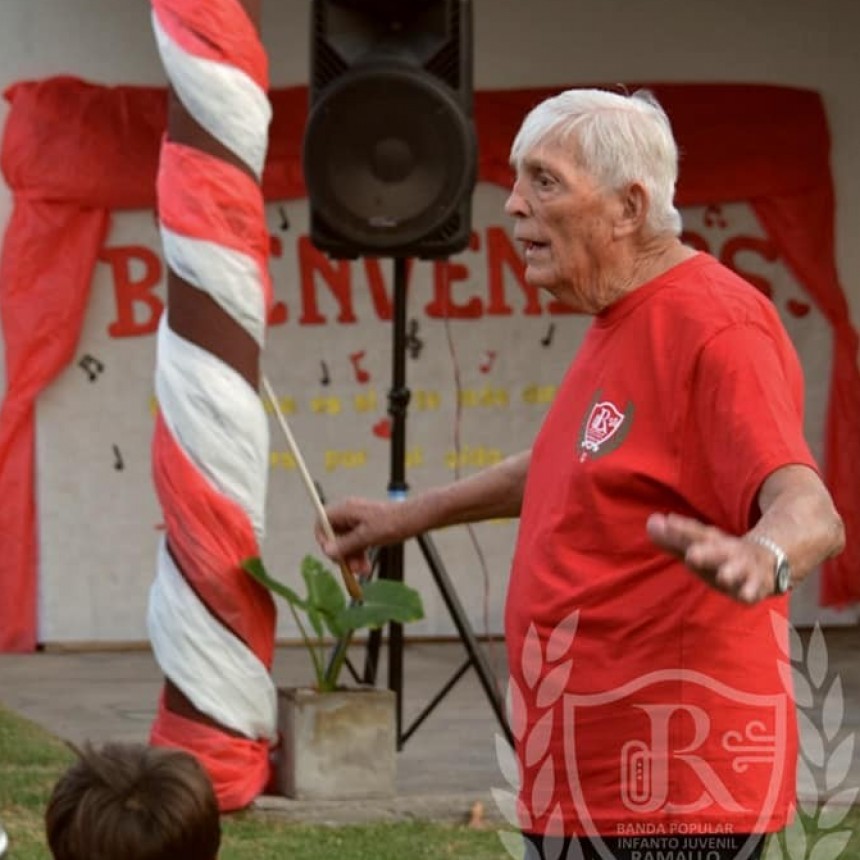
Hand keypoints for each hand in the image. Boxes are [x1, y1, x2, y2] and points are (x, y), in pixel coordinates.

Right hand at [315, 497, 405, 575]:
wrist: (415, 519)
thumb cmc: (393, 523)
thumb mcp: (367, 536)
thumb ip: (346, 544)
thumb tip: (327, 551)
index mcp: (346, 510)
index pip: (322, 522)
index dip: (323, 538)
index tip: (332, 554)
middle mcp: (350, 514)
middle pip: (334, 536)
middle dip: (342, 554)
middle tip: (351, 569)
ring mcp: (358, 522)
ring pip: (347, 543)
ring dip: (352, 559)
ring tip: (362, 572)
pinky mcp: (368, 529)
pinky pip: (357, 544)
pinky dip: (360, 556)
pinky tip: (366, 568)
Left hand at [646, 512, 777, 603]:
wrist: (769, 559)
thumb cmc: (721, 555)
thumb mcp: (699, 546)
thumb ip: (673, 539)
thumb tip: (650, 522)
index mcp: (711, 541)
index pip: (695, 533)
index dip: (681, 528)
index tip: (667, 521)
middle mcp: (727, 551)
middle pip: (715, 550)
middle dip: (705, 553)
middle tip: (692, 555)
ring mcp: (743, 567)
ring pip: (736, 569)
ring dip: (730, 572)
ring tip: (724, 576)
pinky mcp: (756, 584)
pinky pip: (753, 589)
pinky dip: (750, 592)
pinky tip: (745, 595)